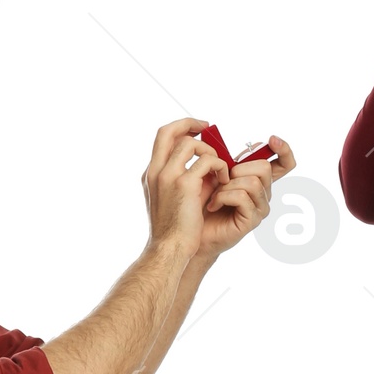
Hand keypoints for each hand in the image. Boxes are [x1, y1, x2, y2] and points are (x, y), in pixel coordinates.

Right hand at [141, 117, 225, 260]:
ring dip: (209, 152)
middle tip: (207, 127)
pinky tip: (223, 183)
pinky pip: (208, 162)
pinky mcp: (184, 184)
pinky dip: (219, 168)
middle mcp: (155, 171)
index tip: (196, 131)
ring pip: (190, 144)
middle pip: (169, 131)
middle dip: (190, 124)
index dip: (180, 128)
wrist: (169, 249)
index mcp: (151, 174)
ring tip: (219, 170)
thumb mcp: (174, 200)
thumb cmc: (174, 230)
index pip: (161, 138)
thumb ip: (186, 179)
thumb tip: (208, 165)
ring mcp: (167, 176)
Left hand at [195, 135, 291, 259]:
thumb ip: (236, 161)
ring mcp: (260, 208)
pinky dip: (223, 197)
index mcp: (259, 180)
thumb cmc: (205, 200)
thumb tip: (254, 145)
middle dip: (238, 169)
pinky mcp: (252, 220)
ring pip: (253, 182)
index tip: (272, 139)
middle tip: (221, 180)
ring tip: (215, 195)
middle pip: (264, 168)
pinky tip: (213, 205)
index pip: (284, 164)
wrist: (194, 227)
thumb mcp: (220, 174)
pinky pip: (242, 197)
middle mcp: (264, 194)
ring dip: (227, 185)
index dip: (283, 150)